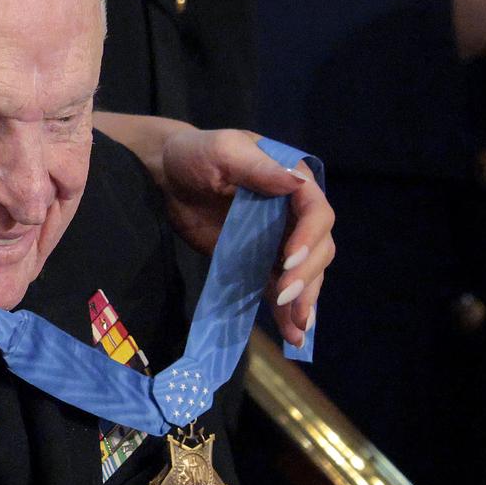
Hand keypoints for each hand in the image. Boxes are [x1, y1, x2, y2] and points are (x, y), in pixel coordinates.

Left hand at [156, 126, 331, 346]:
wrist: (167, 176)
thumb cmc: (196, 154)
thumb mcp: (224, 151)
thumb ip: (258, 167)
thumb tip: (298, 182)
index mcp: (294, 181)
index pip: (317, 213)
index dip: (309, 239)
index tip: (289, 262)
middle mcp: (295, 212)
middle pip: (319, 248)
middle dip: (307, 276)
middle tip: (285, 297)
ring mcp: (280, 239)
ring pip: (307, 273)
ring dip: (304, 300)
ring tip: (297, 328)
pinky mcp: (261, 261)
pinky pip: (280, 286)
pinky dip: (286, 310)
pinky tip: (292, 334)